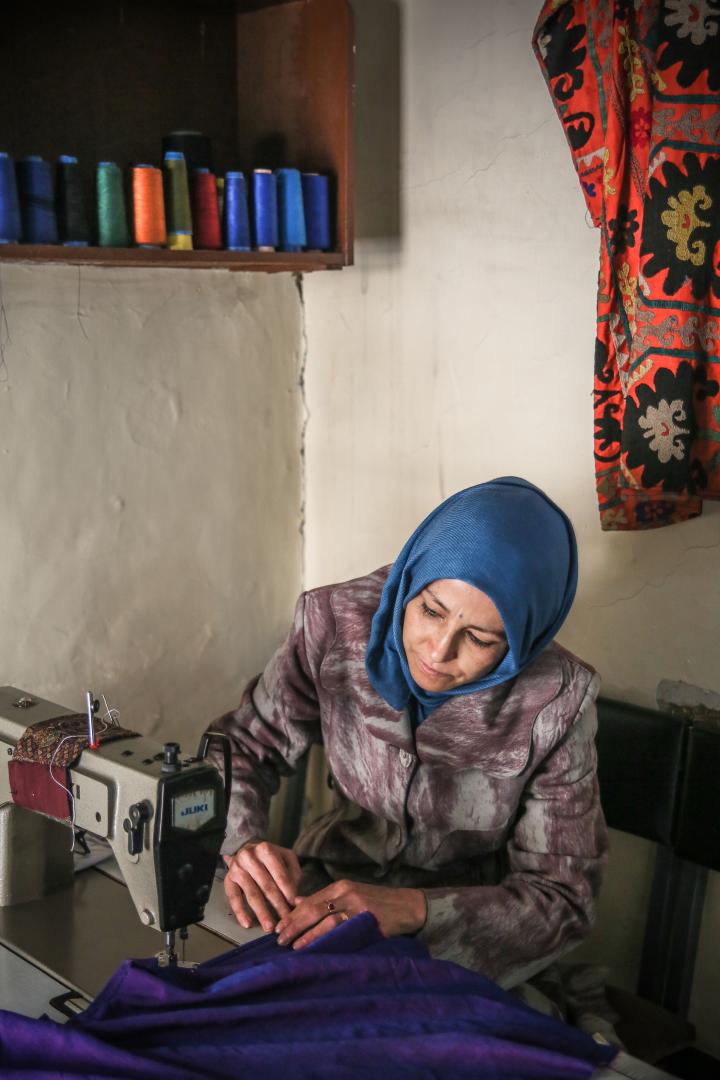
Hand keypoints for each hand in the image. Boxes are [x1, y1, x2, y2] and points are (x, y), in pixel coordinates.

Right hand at [223, 840, 301, 932]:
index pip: (280, 874)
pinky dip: (240, 912)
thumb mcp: (285, 857)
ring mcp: (237, 869)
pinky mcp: (229, 880)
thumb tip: (294, 896)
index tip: (294, 905)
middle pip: (266, 886)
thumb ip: (293, 872)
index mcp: (265, 849)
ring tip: (269, 927)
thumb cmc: (269, 857)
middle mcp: (249, 857)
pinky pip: (234, 898)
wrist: (245, 849)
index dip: (288, 891)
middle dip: (278, 905)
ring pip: (252, 894)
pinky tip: (247, 923)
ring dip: (262, 913)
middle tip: (285, 920)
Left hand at [275, 880, 426, 948]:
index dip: (292, 914)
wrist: (407, 906)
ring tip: (292, 946)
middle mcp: (346, 893)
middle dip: (293, 924)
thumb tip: (296, 902)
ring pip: (326, 920)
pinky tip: (318, 948)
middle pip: (313, 909)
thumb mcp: (349, 895)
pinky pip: (343, 931)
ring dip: (307, 934)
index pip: (309, 900)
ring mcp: (357, 906)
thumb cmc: (375, 902)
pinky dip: (328, 939)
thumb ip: (324, 900)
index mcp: (340, 886)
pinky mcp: (367, 920)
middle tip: (278, 938)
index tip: (277, 927)